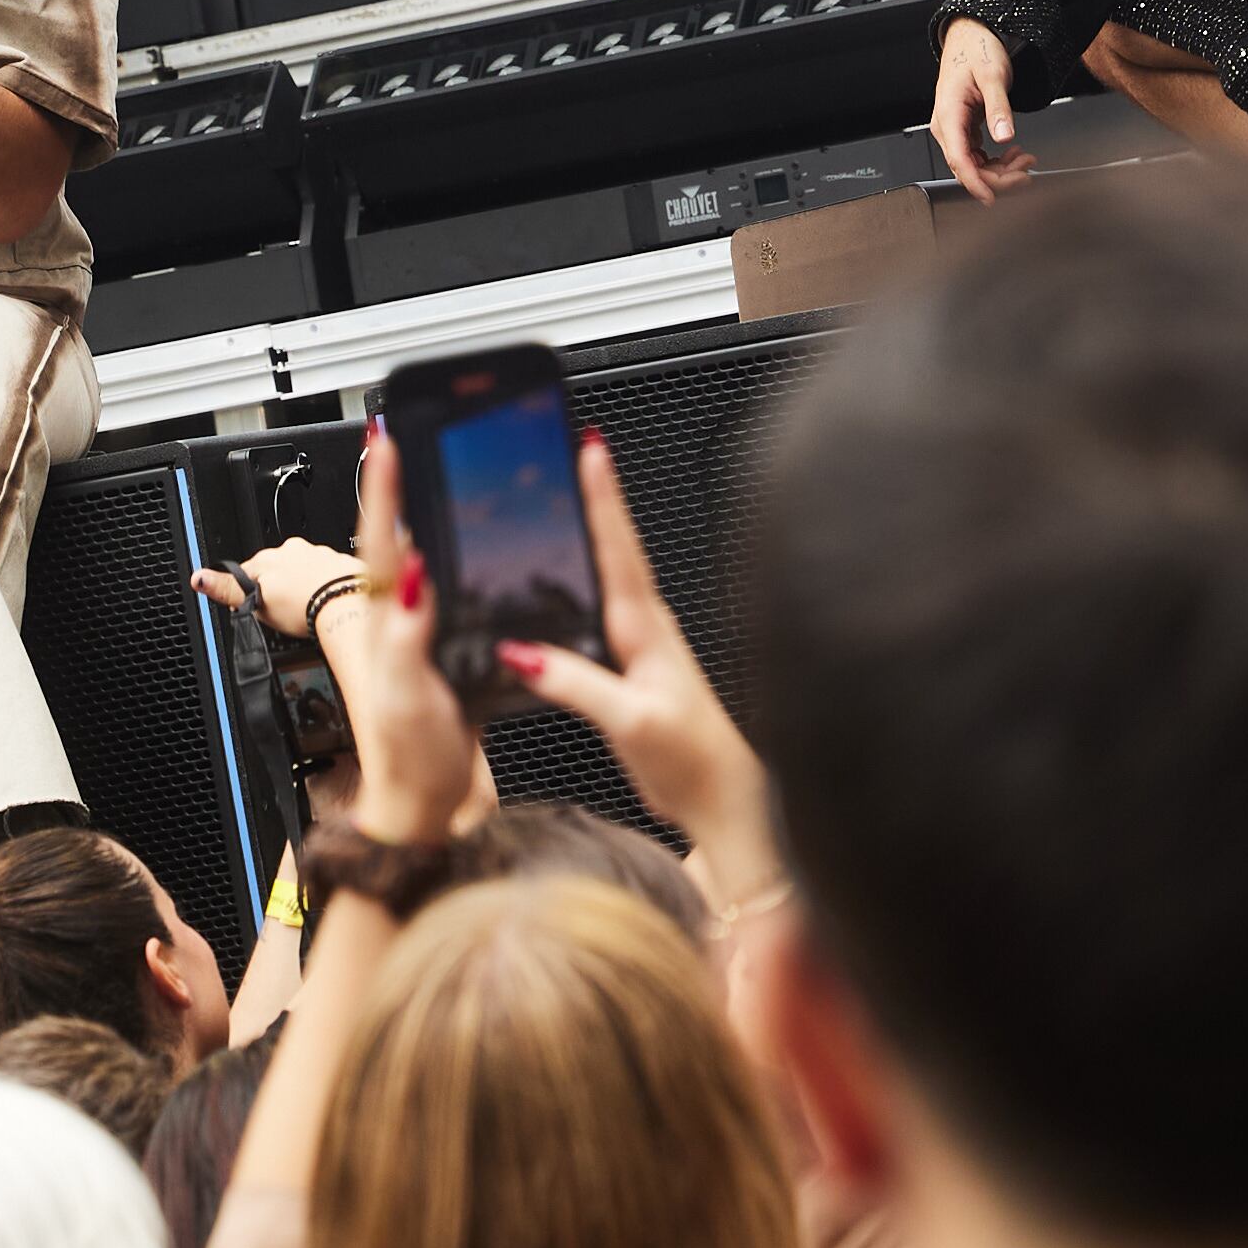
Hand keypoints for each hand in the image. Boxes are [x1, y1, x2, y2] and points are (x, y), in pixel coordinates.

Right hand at [192, 534, 359, 642]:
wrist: (347, 605)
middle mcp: (295, 551)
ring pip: (303, 572)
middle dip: (277, 589)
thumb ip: (228, 590)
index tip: (253, 607)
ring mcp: (320, 556)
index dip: (248, 593)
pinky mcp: (341, 567)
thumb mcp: (257, 602)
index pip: (248, 572)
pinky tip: (325, 605)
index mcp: (269, 557)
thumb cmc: (304, 605)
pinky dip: (325, 589)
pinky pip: (328, 577)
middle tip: (282, 614)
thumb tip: (198, 578)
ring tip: (305, 612)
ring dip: (302, 587)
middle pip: (276, 571)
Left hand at [314, 424, 483, 853]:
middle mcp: (396, 623)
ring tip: (412, 471)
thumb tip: (413, 574)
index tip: (385, 445)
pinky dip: (441, 556)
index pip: (382, 545)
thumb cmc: (413, 757)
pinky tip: (451, 543)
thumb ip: (406, 636)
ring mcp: (416, 634)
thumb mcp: (408, 696)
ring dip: (409, 514)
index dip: (384, 493)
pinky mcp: (438, 649)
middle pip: (390, 541)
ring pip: (412, 560)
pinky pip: (437, 589)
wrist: (426, 802)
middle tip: (392, 437)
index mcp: (386, 627)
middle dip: (390, 487)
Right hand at [494, 428, 771, 878]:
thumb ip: (578, 686)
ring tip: (567, 492)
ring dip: (591, 530)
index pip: (619, 548)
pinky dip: (583, 579)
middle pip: (615, 546)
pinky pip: (601, 606)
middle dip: (595, 494)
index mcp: (646, 631)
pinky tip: (563, 580)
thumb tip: (523, 652)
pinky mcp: (633, 665)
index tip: (590, 448)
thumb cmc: (693, 762)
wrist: (724, 800)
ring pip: (610, 572)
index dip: (603, 497)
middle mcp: (646, 627)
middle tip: (573, 447)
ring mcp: (642, 644)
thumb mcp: (631, 722)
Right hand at [930, 13, 1033, 202]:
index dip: (976, 183)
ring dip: (1000, 169)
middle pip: (968, 167)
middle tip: (1027, 172)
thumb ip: (999, 108)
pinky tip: (1014, 153)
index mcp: (948, 114)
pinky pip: (978, 155)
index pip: (959, 160)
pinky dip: (997, 159)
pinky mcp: (965, 128)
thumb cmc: (977, 50)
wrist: (972, 36)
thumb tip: (1004, 136)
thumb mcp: (993, 76)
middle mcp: (947, 125)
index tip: (992, 198)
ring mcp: (955, 128)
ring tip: (1025, 160)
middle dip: (999, 176)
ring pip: (974, 164)